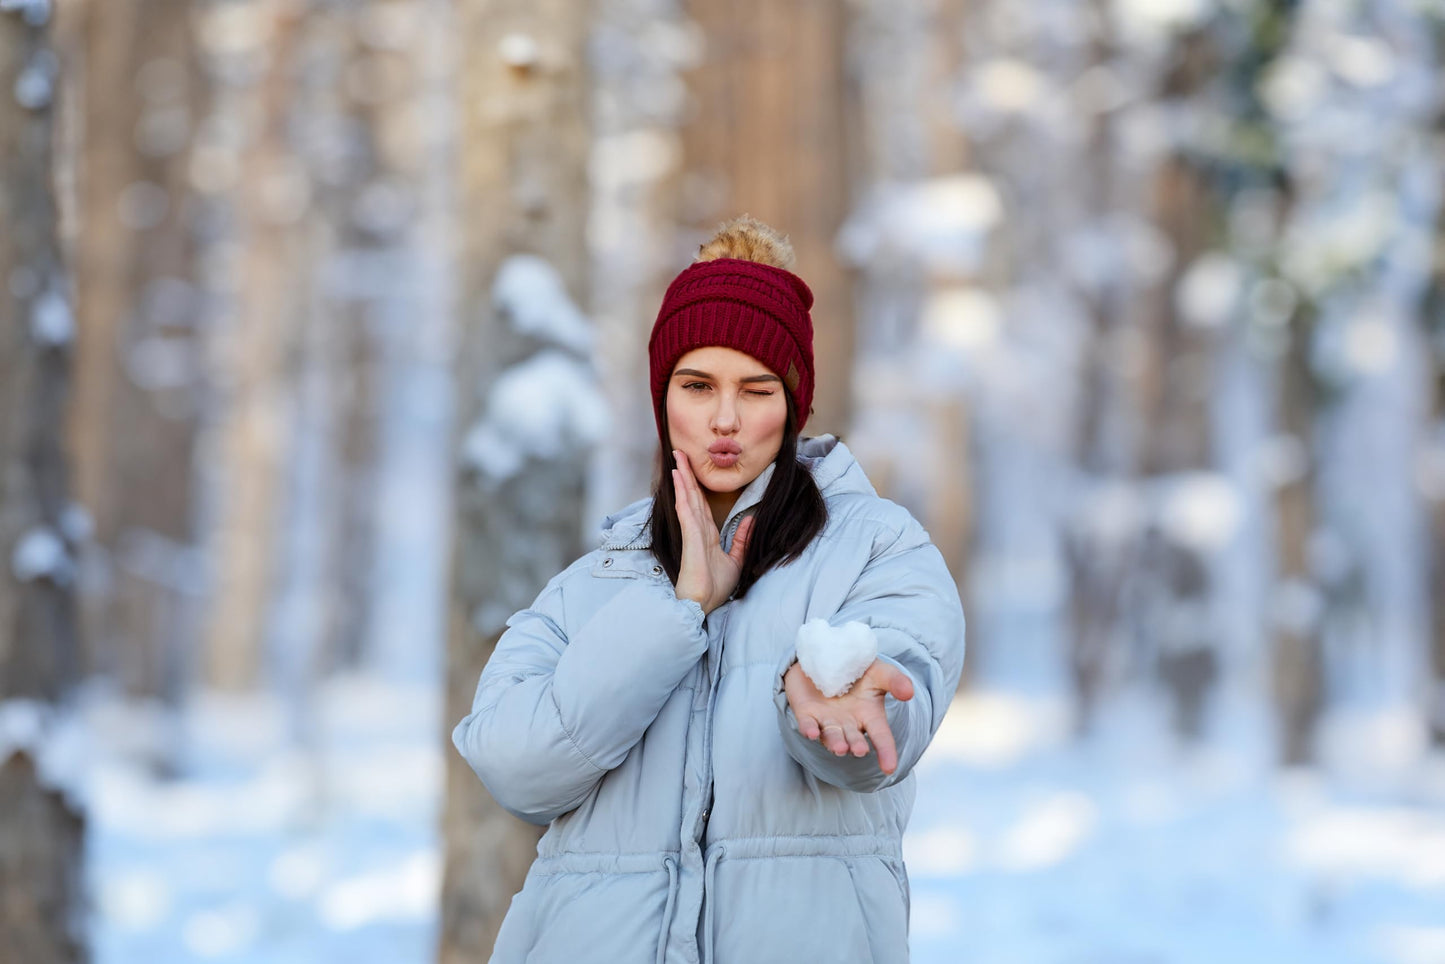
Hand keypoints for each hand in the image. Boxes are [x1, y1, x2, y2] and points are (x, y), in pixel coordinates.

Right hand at [672, 449, 754, 614]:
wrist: (702, 607)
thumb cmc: (714, 589)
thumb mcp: (736, 562)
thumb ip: (742, 540)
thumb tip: (752, 519)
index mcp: (706, 535)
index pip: (700, 504)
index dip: (696, 485)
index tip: (692, 468)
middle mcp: (697, 531)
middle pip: (692, 496)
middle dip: (687, 473)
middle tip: (680, 451)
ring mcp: (692, 533)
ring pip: (687, 498)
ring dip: (683, 477)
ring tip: (678, 456)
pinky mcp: (690, 539)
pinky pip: (686, 511)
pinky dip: (683, 494)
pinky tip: (680, 479)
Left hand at [784, 658, 914, 774]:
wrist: (826, 659)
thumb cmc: (858, 671)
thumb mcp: (879, 672)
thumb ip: (894, 681)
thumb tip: (909, 692)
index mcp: (869, 716)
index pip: (881, 737)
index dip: (886, 752)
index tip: (890, 768)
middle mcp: (848, 724)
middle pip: (854, 740)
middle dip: (856, 745)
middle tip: (860, 750)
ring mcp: (827, 721)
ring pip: (832, 736)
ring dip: (835, 743)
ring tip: (841, 748)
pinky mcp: (807, 714)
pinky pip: (807, 724)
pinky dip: (809, 729)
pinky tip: (811, 733)